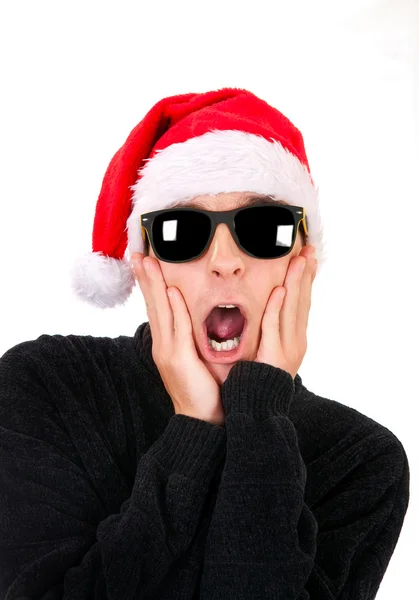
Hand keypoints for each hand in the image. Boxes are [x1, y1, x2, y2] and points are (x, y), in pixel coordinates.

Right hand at [131, 253, 224, 425]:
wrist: (203, 419)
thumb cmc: (203, 388)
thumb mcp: (196, 357)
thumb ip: (191, 336)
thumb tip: (194, 319)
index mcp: (166, 343)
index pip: (156, 307)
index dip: (150, 284)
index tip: (146, 263)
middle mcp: (162, 344)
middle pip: (152, 305)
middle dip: (145, 278)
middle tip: (138, 254)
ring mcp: (167, 352)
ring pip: (159, 311)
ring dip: (153, 285)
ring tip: (146, 262)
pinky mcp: (178, 359)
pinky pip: (177, 328)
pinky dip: (173, 308)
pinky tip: (170, 291)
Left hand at [255, 245, 317, 378]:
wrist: (258, 409)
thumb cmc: (258, 379)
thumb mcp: (271, 352)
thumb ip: (274, 332)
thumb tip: (273, 310)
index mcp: (296, 340)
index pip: (302, 304)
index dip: (306, 280)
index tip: (309, 260)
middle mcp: (296, 342)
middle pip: (302, 301)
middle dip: (306, 274)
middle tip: (309, 250)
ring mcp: (287, 349)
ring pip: (292, 308)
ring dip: (296, 282)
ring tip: (300, 260)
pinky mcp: (273, 356)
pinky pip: (274, 327)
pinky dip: (277, 307)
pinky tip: (279, 290)